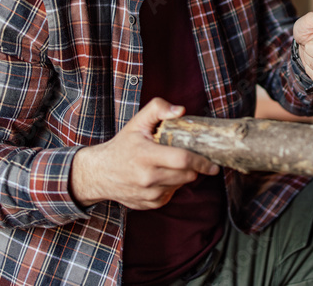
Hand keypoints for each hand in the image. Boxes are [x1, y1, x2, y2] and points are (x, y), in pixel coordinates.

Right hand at [70, 98, 218, 209]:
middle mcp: (148, 178)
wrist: (99, 173)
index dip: (201, 161)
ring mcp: (149, 194)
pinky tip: (162, 175)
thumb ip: (158, 109)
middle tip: (193, 158)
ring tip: (172, 164)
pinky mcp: (150, 204)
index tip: (213, 163)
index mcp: (146, 156)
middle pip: (186, 175)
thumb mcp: (137, 122)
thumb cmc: (122, 146)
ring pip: (181, 185)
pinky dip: (172, 185)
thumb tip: (180, 111)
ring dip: (183, 176)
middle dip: (194, 167)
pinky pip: (172, 194)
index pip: (183, 160)